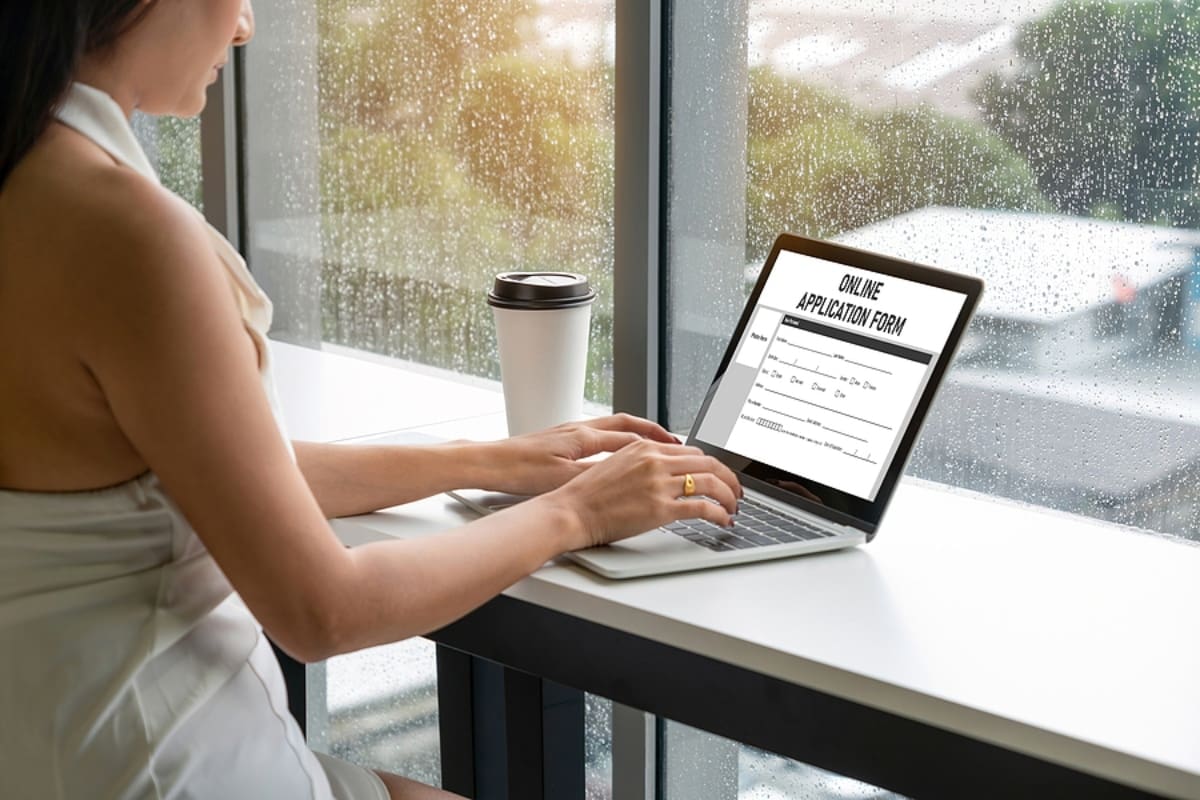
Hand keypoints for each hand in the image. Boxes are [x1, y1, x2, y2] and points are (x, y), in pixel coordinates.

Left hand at [478, 413, 678, 495]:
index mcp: (584, 437)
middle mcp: (579, 428)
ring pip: (612, 426)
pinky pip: (598, 433)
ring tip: (651, 443)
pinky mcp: (559, 438)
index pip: (631, 438)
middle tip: (673, 441)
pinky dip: (615, 439)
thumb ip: (597, 475)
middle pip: (626, 424)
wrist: (489, 462)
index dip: (657, 445)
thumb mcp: (563, 478)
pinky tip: (614, 451)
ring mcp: (569, 431)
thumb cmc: (520, 469)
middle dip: (652, 431)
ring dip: (635, 433)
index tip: (677, 451)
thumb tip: (625, 475)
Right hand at [542, 438, 742, 549]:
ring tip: (733, 507)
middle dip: (728, 478)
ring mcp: (659, 483)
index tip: (718, 476)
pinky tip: (723, 520)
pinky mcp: (660, 508)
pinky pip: (702, 507)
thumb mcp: (617, 466)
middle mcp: (655, 460)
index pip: (691, 451)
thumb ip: (643, 465)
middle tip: (736, 491)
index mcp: (644, 447)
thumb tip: (666, 474)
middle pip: (707, 462)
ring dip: (728, 496)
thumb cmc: (587, 495)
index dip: (711, 465)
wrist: (570, 511)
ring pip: (710, 482)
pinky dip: (719, 513)